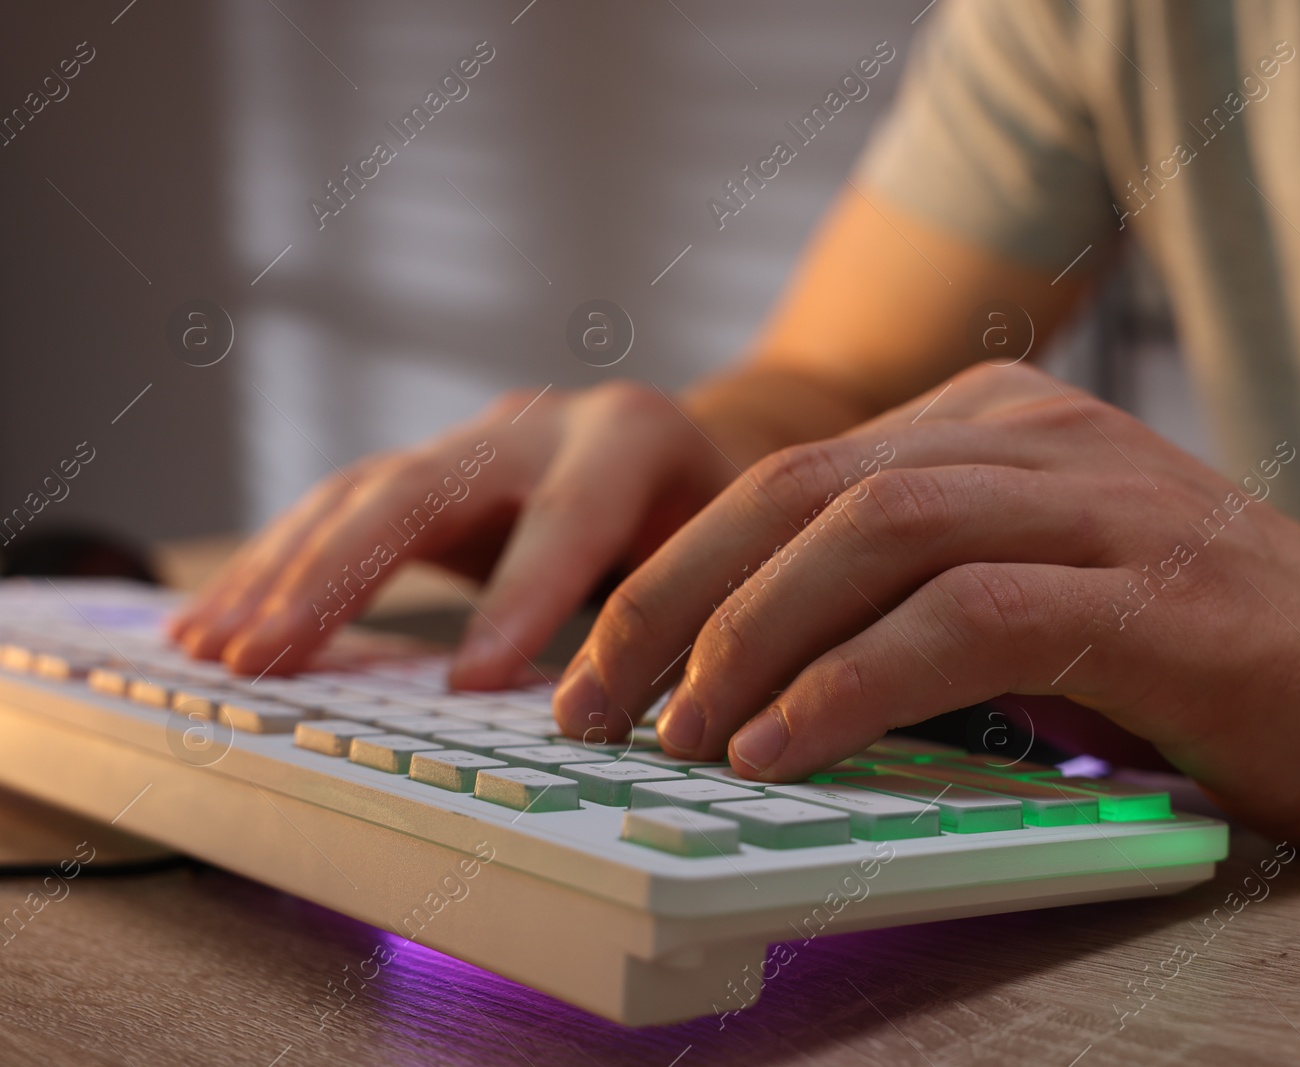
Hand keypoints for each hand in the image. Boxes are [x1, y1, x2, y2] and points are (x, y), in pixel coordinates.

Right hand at [168, 382, 729, 687]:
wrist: (694, 448)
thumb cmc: (723, 524)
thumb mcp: (733, 556)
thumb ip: (686, 618)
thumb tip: (639, 724)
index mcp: (627, 438)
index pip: (567, 517)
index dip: (519, 599)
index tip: (467, 685)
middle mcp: (537, 423)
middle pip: (422, 488)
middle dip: (338, 577)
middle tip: (266, 660)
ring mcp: (473, 441)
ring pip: (359, 496)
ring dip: (281, 576)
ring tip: (215, 649)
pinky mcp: (430, 472)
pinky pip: (340, 513)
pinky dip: (278, 569)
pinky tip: (219, 622)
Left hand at [554, 363, 1299, 847]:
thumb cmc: (1195, 656)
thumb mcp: (1030, 600)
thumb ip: (911, 605)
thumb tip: (754, 683)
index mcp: (995, 427)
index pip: (795, 476)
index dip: (682, 568)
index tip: (607, 660)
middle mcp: (1037, 438)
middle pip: (807, 489)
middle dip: (678, 597)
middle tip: (596, 697)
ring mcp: (1098, 500)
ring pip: (871, 534)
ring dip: (749, 638)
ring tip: (678, 732)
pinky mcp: (1146, 587)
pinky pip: (960, 619)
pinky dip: (853, 683)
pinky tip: (782, 745)